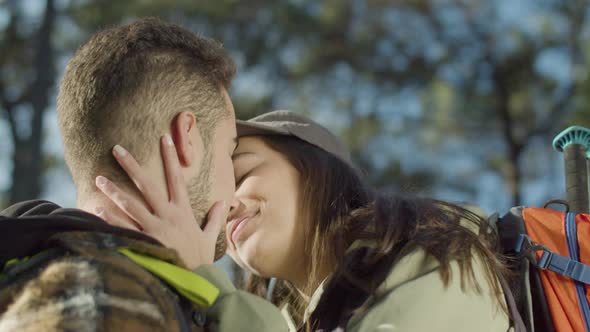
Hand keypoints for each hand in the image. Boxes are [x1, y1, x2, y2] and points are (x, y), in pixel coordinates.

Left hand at [94, 134, 227, 269]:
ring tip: (99, 179)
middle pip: (148, 185)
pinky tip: (95, 209)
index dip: (171, 158)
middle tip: (117, 149)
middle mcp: (168, 216)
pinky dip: (109, 218)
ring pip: (131, 205)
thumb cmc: (200, 260)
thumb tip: (221, 202)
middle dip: (132, 166)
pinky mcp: (144, 243)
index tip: (164, 139)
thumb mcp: (210, 237)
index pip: (176, 178)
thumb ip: (214, 218)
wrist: (194, 281)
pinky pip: (123, 228)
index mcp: (183, 211)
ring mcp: (154, 229)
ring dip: (114, 191)